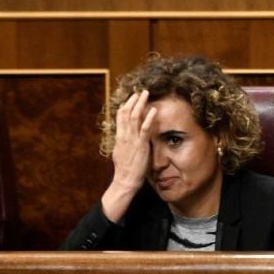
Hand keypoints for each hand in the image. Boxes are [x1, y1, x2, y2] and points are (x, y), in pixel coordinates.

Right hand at [101, 89, 156, 222]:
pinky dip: (149, 118)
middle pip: (126, 113)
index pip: (120, 117)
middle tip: (139, 92)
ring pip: (134, 117)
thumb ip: (124, 143)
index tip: (131, 98)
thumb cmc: (125, 170)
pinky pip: (144, 129)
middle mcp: (124, 136)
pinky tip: (153, 110)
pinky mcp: (140, 145)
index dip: (125, 106)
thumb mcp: (121, 153)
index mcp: (119, 137)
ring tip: (145, 94)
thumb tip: (125, 137)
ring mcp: (132, 140)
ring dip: (140, 104)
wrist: (125, 181)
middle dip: (132, 101)